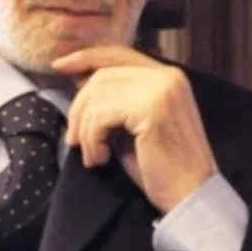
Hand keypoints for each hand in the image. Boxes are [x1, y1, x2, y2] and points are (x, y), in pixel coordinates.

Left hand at [51, 46, 217, 213]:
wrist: (192, 196)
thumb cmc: (162, 167)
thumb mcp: (133, 124)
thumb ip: (114, 98)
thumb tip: (78, 79)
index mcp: (168, 75)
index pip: (117, 54)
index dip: (85, 57)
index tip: (59, 66)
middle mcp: (167, 76)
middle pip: (102, 75)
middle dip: (79, 107)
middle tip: (73, 139)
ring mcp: (161, 90)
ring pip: (98, 95)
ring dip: (85, 129)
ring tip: (92, 155)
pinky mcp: (152, 109)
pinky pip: (101, 115)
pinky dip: (92, 138)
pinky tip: (101, 158)